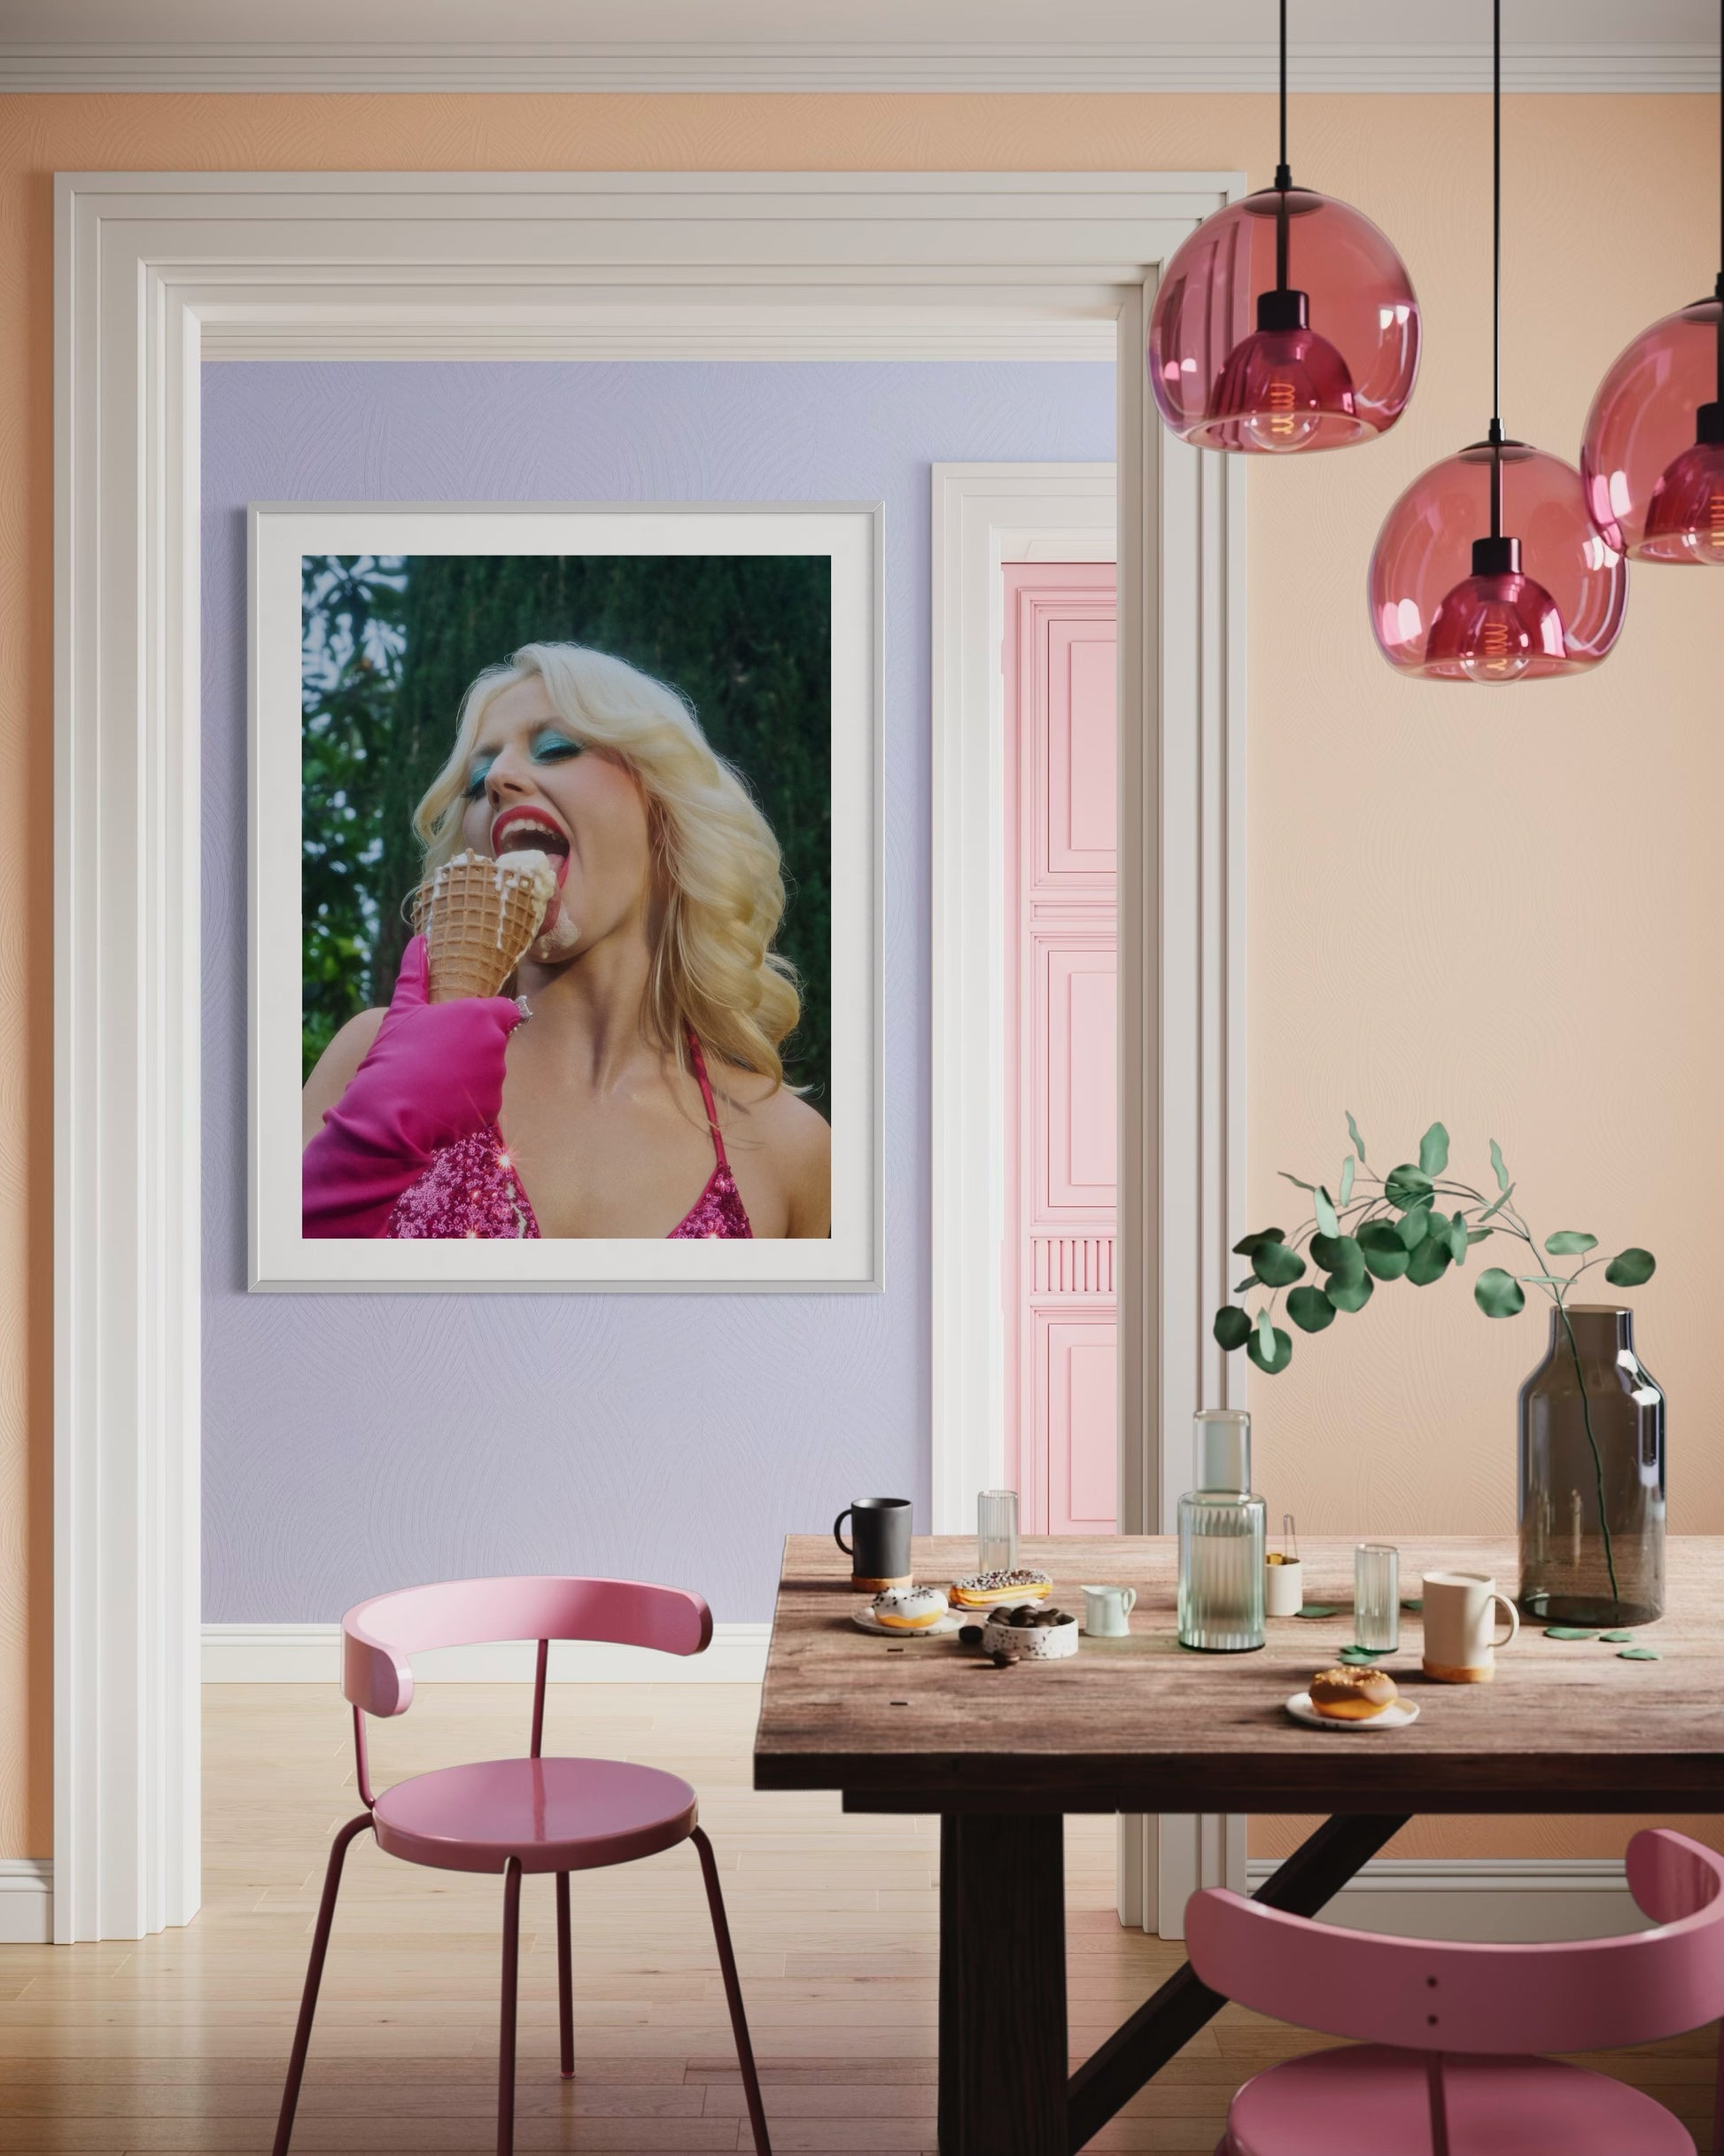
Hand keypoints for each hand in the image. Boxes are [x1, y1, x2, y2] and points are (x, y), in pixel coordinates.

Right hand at [302, 938, 525, 1237]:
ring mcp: (497, 1077)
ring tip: (434, 1081)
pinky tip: (440, 1102)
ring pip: (489, 1073)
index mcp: (479, 1014)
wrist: (388, 1111)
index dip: (489, 1017)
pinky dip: (467, 1103)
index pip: (508, 1010)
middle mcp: (496, 1044)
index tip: (465, 1027)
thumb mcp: (402, 1011)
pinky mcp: (493, 1107)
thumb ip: (415, 974)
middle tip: (438, 1057)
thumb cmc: (394, 1054)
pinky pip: (484, 1101)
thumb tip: (419, 941)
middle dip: (473, 1048)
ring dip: (469, 1076)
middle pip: (494, 1043)